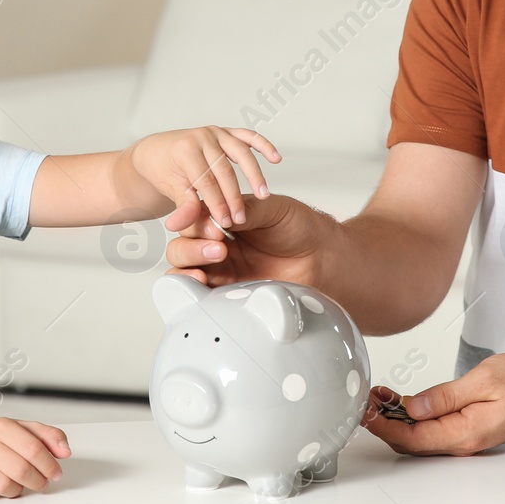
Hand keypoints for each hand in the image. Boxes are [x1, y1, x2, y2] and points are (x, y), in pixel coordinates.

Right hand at [0, 417, 71, 500]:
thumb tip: (65, 452)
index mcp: (2, 426)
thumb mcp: (23, 428)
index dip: (49, 465)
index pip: (33, 449)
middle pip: (20, 470)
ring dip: (18, 490)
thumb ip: (49, 436)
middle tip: (42, 482)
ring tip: (19, 483)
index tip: (56, 473)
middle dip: (37, 481)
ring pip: (4, 485)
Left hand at [128, 127, 280, 229]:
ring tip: (263, 195)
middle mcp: (202, 137)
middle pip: (224, 169)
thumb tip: (180, 226)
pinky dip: (263, 145)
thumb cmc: (162, 170)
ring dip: (254, 174)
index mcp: (185, 150)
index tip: (226, 223)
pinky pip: (248, 136)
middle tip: (241, 218)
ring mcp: (216, 132)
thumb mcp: (169, 190)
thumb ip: (182, 206)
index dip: (217, 204)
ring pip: (241, 152)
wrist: (156, 151)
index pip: (206, 182)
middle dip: (234, 196)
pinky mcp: (226, 132)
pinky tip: (275, 158)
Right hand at [163, 193, 331, 287]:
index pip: (193, 217)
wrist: (322, 259)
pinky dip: (192, 288)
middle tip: (219, 244)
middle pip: (182, 244)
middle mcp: (216, 244)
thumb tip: (219, 211)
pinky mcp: (227, 293)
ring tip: (215, 260)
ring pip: (184, 269)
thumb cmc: (300, 229)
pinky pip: (199, 294)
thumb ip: (244, 209)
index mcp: (223, 219)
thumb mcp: (272, 209)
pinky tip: (205, 282)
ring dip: (189, 264)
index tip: (199, 220)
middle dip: (193, 243)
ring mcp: (220, 270)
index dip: (191, 218)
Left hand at [362, 354, 504, 455]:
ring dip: (397, 419)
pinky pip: (433, 429)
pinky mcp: (466, 429)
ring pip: (420, 435)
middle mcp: (462, 442)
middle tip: (367, 399)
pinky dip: (413, 417)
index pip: (412, 437)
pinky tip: (404, 402)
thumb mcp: (484, 380)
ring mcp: (464, 438)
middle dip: (384, 422)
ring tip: (380, 397)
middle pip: (411, 441)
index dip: (384, 425)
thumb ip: (445, 396)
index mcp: (464, 433)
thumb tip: (412, 407)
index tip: (366, 410)